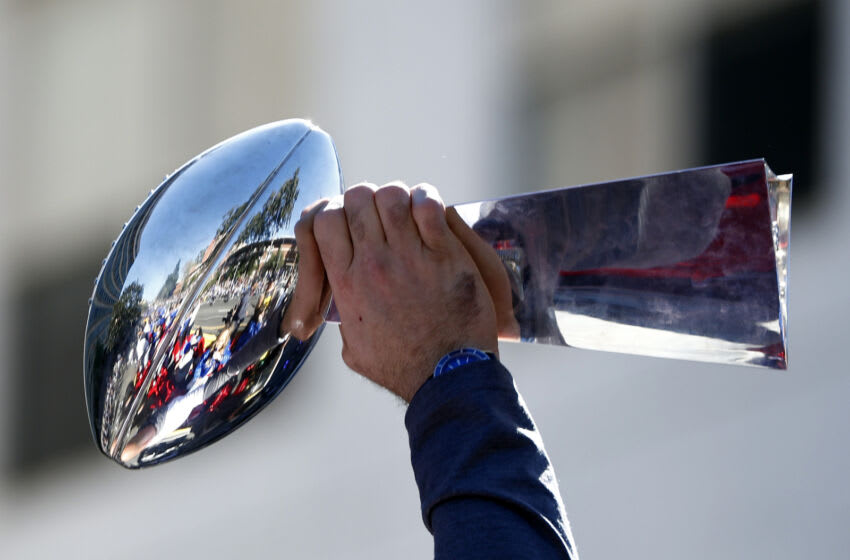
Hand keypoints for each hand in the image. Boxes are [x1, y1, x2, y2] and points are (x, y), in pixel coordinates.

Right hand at [283, 182, 515, 400]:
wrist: (448, 377)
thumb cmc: (405, 367)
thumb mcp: (355, 348)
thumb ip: (346, 319)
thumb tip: (344, 308)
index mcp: (347, 282)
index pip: (323, 219)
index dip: (335, 212)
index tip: (350, 223)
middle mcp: (373, 263)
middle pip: (356, 199)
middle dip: (367, 200)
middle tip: (380, 215)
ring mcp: (409, 256)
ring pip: (391, 195)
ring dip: (398, 199)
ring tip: (407, 212)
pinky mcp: (444, 254)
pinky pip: (429, 206)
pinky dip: (427, 200)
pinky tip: (430, 212)